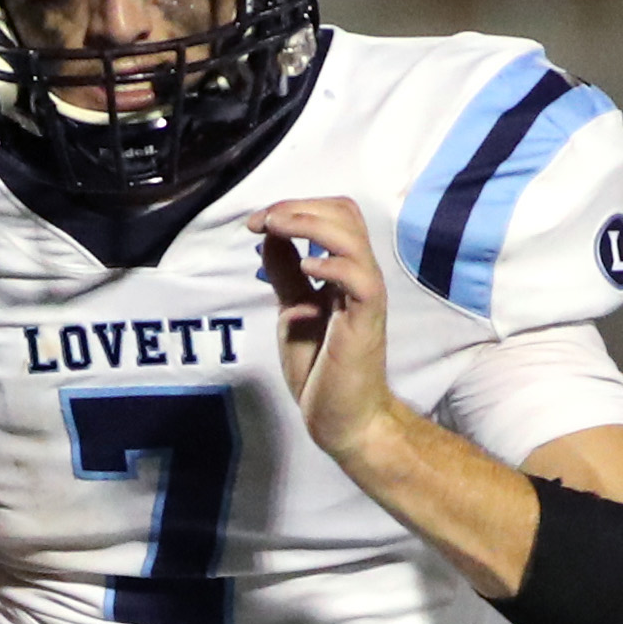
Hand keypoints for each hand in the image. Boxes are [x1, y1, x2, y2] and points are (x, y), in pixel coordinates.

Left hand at [250, 195, 401, 467]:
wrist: (342, 417)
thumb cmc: (321, 368)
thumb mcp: (292, 309)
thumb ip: (285, 274)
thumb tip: (270, 237)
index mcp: (343, 270)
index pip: (331, 215)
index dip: (293, 208)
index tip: (256, 222)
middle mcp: (358, 275)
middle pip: (344, 212)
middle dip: (298, 207)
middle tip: (262, 221)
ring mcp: (365, 295)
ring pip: (351, 235)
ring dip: (307, 223)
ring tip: (276, 229)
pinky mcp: (366, 319)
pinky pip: (358, 277)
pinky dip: (330, 263)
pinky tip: (304, 267)